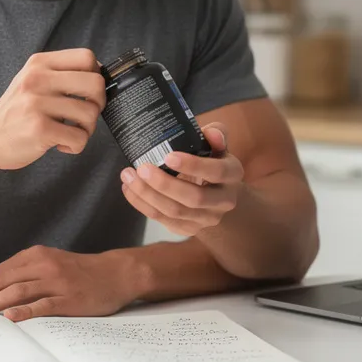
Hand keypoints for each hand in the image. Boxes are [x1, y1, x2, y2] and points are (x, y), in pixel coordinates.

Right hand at [0, 48, 105, 170]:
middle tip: (84, 115)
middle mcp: (37, 79)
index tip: (88, 92)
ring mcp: (37, 104)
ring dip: (87, 129)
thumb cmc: (15, 112)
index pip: (86, 57)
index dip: (97, 75)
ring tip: (70, 132)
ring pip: (90, 113)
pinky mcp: (39, 129)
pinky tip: (61, 144)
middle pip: (95, 83)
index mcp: (39, 64)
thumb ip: (59, 74)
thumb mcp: (31, 81)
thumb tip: (100, 75)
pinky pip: (79, 138)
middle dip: (98, 103)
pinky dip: (76, 145)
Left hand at [0, 246, 141, 322]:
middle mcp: (43, 265)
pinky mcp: (70, 298)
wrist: (116, 273)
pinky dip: (24, 311)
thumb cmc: (79, 272)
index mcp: (34, 256)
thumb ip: (25, 274)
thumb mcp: (49, 264)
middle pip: (2, 281)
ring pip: (17, 292)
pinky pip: (43, 305)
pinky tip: (9, 318)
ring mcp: (57, 282)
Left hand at [120, 123, 243, 236]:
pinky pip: (162, 219)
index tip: (168, 156)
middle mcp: (224, 201)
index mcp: (233, 175)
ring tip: (128, 176)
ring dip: (148, 195)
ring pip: (174, 211)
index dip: (193, 165)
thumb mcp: (217, 145)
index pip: (216, 172)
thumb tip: (211, 132)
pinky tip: (129, 189)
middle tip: (142, 168)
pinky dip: (142, 204)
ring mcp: (206, 219)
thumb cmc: (211, 161)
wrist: (217, 193)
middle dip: (165, 184)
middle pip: (194, 198)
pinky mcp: (188, 229)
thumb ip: (215, 134)